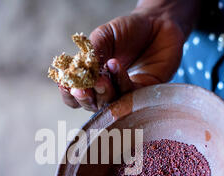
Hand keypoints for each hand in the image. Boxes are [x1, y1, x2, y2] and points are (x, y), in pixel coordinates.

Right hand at [59, 9, 184, 111]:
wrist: (158, 22)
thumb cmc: (128, 30)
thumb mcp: (104, 36)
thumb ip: (91, 53)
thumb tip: (78, 69)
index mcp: (92, 78)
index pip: (75, 95)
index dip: (68, 93)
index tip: (65, 85)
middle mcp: (107, 90)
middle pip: (90, 104)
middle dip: (85, 97)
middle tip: (83, 88)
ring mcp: (125, 93)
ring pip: (110, 104)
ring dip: (102, 92)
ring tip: (101, 78)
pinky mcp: (144, 93)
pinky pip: (129, 95)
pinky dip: (120, 81)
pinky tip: (115, 65)